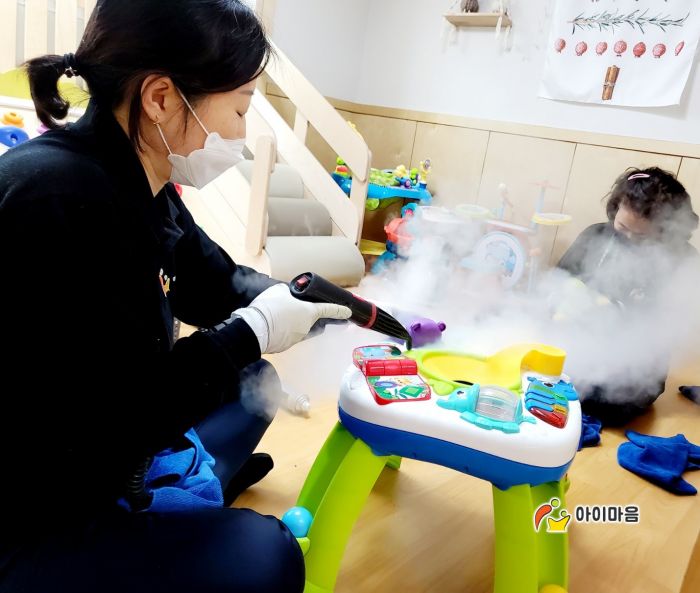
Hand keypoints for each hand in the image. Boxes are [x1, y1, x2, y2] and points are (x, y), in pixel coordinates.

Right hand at [235, 284, 350, 353]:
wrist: (253, 329)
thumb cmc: (268, 308)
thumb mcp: (280, 291)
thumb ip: (290, 292)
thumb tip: (290, 296)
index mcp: (309, 312)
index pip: (329, 310)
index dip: (340, 310)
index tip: (348, 312)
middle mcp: (307, 327)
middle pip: (314, 321)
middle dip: (310, 316)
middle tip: (300, 309)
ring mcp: (297, 338)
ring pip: (301, 329)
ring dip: (294, 322)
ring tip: (279, 315)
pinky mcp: (286, 345)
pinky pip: (289, 335)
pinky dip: (284, 330)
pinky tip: (274, 324)